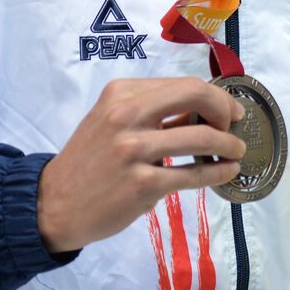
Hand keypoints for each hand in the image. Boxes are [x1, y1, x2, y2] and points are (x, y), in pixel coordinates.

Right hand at [37, 77, 245, 253]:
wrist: (53, 204)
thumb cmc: (90, 159)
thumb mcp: (111, 119)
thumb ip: (151, 109)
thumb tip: (206, 106)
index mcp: (121, 94)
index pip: (185, 85)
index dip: (216, 96)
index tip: (229, 110)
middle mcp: (127, 116)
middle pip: (198, 97)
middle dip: (226, 110)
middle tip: (235, 126)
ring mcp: (135, 150)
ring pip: (203, 138)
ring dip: (230, 145)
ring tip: (236, 152)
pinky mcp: (143, 184)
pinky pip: (195, 173)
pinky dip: (219, 171)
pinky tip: (227, 171)